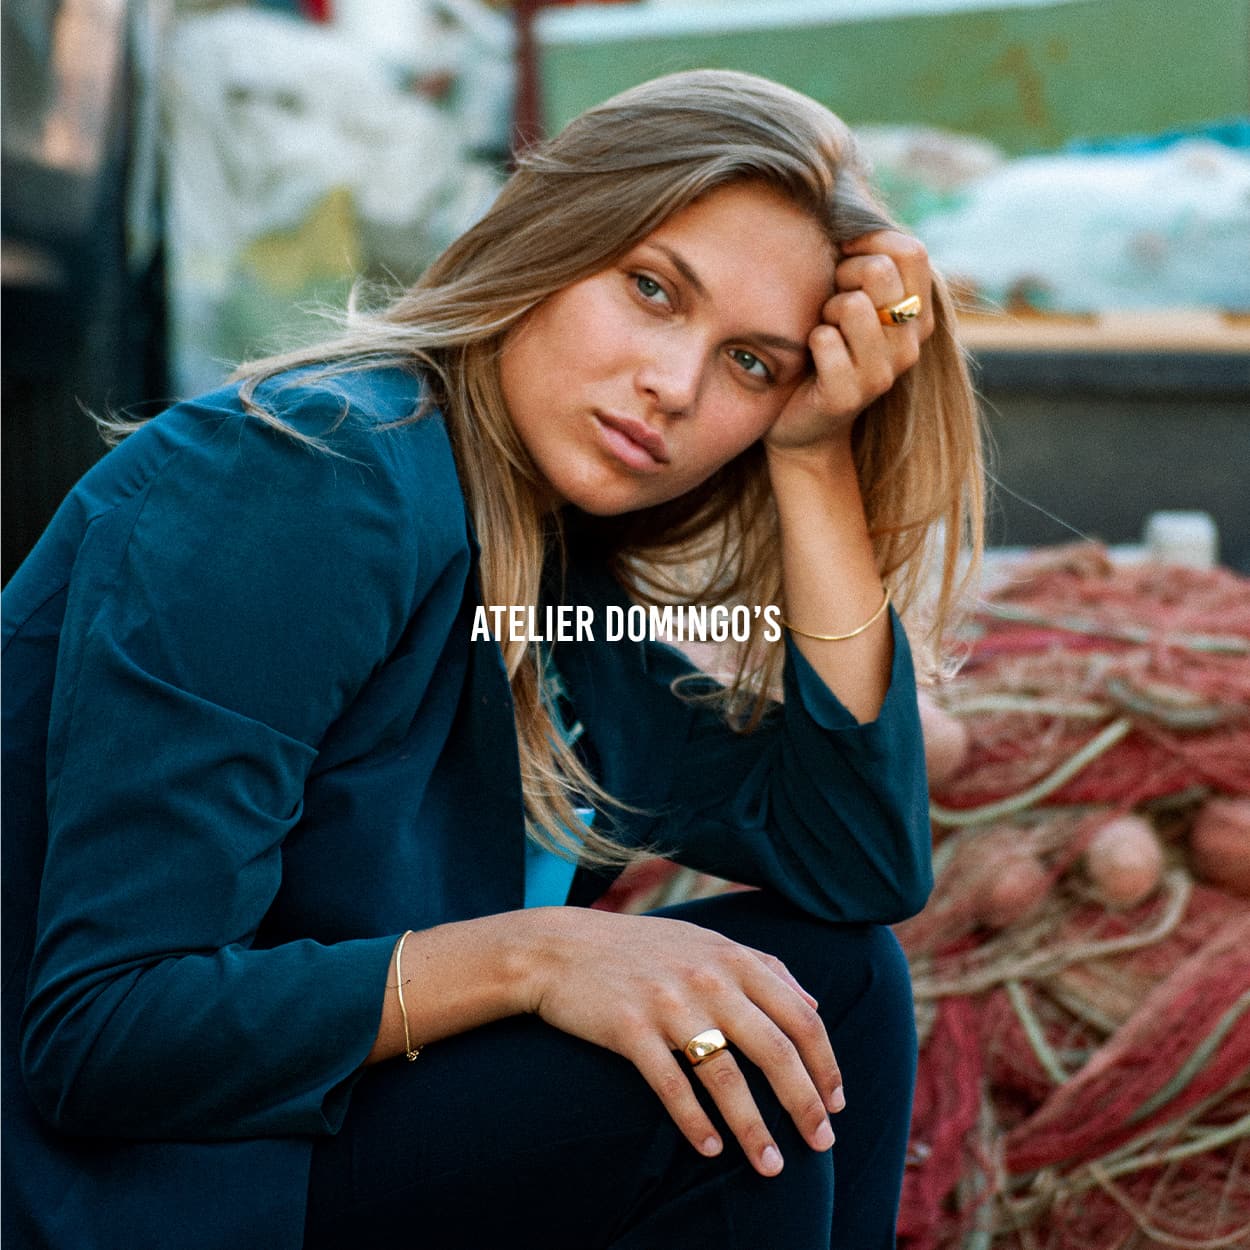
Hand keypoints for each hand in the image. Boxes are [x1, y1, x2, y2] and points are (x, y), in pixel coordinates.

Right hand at [518, 907, 842, 1176]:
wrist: (561, 947)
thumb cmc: (642, 948)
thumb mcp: (707, 942)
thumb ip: (763, 966)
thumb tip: (815, 1004)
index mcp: (733, 957)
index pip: (800, 1017)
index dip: (825, 1065)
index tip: (836, 1103)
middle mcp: (707, 977)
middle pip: (774, 1051)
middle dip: (804, 1104)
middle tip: (821, 1146)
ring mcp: (667, 1002)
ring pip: (726, 1076)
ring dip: (753, 1128)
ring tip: (771, 1166)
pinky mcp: (629, 1028)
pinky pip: (671, 1085)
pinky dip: (695, 1122)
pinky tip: (711, 1150)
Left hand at [765, 230, 934, 455]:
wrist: (802, 425)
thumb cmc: (821, 351)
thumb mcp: (850, 302)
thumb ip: (865, 263)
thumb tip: (848, 204)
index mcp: (918, 315)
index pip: (911, 251)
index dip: (869, 242)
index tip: (842, 257)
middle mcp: (910, 344)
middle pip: (879, 272)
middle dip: (841, 276)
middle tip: (828, 303)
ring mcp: (884, 373)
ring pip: (852, 305)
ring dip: (824, 311)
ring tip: (821, 331)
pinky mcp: (850, 396)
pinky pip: (825, 341)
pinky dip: (809, 341)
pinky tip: (809, 358)